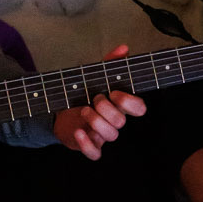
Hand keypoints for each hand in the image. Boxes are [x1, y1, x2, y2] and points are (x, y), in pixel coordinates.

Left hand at [52, 44, 146, 160]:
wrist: (63, 113)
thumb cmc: (84, 95)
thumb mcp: (95, 76)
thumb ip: (110, 63)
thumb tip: (124, 48)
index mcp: (120, 105)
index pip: (139, 108)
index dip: (130, 102)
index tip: (114, 92)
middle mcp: (114, 121)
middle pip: (121, 122)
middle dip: (106, 109)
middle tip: (94, 98)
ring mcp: (102, 135)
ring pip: (110, 136)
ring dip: (96, 121)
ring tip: (83, 110)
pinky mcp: (89, 145)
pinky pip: (95, 153)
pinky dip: (86, 144)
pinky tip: (78, 132)